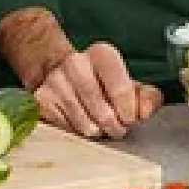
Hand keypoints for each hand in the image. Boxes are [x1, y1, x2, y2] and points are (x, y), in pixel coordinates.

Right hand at [33, 42, 163, 140]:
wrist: (57, 70)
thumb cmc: (100, 81)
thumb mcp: (127, 82)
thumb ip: (147, 96)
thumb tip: (146, 112)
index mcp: (102, 54)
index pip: (122, 90)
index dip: (129, 112)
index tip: (129, 118)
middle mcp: (75, 63)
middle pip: (103, 113)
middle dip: (114, 127)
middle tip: (117, 128)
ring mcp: (55, 82)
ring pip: (85, 125)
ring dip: (97, 133)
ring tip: (100, 126)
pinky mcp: (41, 100)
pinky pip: (66, 130)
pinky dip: (77, 133)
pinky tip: (80, 123)